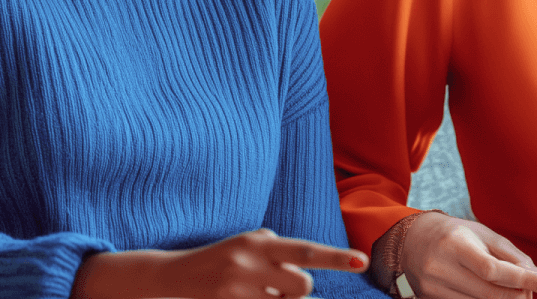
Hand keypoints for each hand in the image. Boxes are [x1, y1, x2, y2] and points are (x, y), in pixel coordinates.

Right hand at [71, 227, 369, 298]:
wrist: (174, 275)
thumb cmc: (224, 256)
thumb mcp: (250, 242)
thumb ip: (279, 250)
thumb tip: (307, 270)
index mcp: (260, 242)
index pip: (306, 250)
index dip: (336, 257)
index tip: (362, 261)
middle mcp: (250, 263)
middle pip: (301, 286)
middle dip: (296, 288)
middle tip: (275, 283)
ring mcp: (237, 289)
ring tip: (256, 290)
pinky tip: (247, 296)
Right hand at [400, 213, 536, 298]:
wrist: (413, 240)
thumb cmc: (455, 233)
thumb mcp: (483, 234)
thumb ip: (511, 255)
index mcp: (455, 243)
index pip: (493, 270)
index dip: (523, 280)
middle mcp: (440, 267)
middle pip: (490, 294)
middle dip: (518, 295)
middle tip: (530, 290)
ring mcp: (433, 288)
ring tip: (513, 292)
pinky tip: (493, 295)